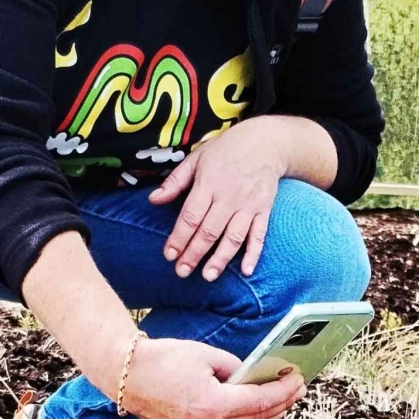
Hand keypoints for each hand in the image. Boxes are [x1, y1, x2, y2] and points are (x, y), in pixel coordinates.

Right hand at [121, 336, 305, 418]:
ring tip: (281, 405)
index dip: (282, 391)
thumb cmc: (162, 360)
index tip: (297, 380)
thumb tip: (252, 375)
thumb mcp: (205, 355)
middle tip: (296, 390)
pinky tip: (253, 416)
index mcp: (213, 406)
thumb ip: (234, 367)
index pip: (260, 402)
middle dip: (281, 405)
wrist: (126, 375)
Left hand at [149, 118, 288, 280]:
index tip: (169, 255)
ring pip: (233, 237)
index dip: (178, 238)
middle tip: (182, 272)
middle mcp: (228, 197)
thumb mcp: (196, 158)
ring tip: (208, 276)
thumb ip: (175, 181)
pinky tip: (246, 270)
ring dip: (220, 258)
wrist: (265, 142)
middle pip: (209, 231)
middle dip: (194, 254)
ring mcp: (248, 205)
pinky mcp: (263, 209)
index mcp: (208, 184)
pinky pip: (259, 234)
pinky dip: (254, 253)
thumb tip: (153, 200)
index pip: (190, 217)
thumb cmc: (226, 150)